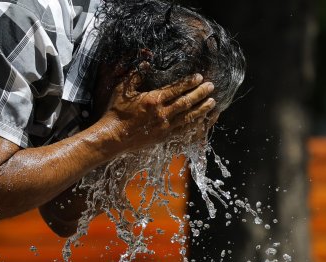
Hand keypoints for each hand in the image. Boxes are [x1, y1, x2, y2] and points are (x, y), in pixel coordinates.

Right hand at [98, 71, 215, 151]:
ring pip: (188, 117)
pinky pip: (183, 131)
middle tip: (211, 87)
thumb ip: (136, 74)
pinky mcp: (163, 137)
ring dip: (202, 109)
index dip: (189, 82)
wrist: (112, 137)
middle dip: (200, 94)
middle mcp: (162, 114)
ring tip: (213, 103)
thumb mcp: (123, 89)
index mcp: (153, 100)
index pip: (176, 89)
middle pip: (186, 102)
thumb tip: (147, 61)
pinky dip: (194, 125)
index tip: (199, 77)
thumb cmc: (116, 112)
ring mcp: (164, 127)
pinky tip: (202, 121)